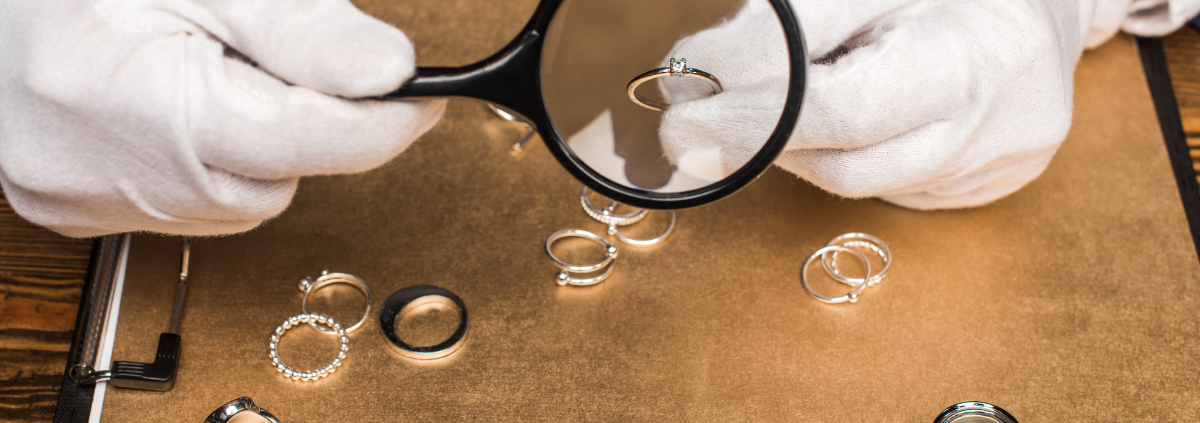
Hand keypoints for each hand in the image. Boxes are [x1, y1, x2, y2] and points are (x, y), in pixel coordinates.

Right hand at [0, 0, 444, 236]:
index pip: (293, 140)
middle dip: (302, 122)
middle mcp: (87, 169)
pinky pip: (192, 207)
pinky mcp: (73, 209)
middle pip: (271, 179)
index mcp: (117, 96)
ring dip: (257, 145)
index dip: (375, 123)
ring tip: (208, 68)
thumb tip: (388, 74)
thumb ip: (301, 30)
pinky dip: (212, 163)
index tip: (422, 99)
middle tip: (273, 54)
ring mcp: (76, 199)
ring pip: (240, 200)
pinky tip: (181, 108)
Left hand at [656, 0, 1197, 208]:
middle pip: (843, 164)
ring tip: (777, 104)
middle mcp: (995, 125)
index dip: (755, 118)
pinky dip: (845, 158)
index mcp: (971, 56)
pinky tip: (846, 121)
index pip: (842, 111)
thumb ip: (786, 29)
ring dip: (798, 150)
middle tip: (694, 123)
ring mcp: (997, 165)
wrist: (1040, 4)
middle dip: (760, 142)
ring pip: (857, 183)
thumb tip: (698, 74)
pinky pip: (890, 189)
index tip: (686, 116)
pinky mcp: (987, 187)